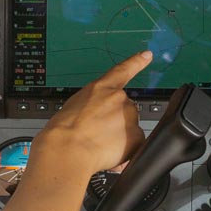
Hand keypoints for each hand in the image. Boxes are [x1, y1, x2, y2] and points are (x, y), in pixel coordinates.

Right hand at [28, 50, 151, 179]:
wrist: (67, 149)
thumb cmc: (64, 131)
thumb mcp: (75, 107)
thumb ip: (94, 106)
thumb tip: (101, 121)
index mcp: (100, 88)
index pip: (123, 70)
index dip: (136, 62)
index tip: (147, 55)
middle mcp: (118, 98)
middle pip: (125, 110)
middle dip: (115, 123)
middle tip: (97, 135)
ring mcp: (129, 116)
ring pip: (129, 128)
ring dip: (119, 137)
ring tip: (99, 146)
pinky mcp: (136, 135)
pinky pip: (134, 145)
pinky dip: (125, 151)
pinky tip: (108, 154)